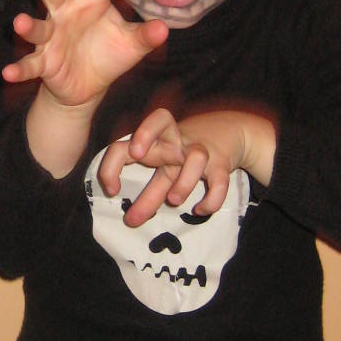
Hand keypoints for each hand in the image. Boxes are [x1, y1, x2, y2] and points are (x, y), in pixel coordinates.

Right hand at [4, 0, 167, 110]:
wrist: (89, 87)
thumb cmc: (109, 53)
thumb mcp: (132, 44)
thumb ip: (146, 35)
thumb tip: (164, 29)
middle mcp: (66, 11)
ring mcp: (51, 35)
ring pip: (36, 22)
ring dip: (27, 24)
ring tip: (22, 23)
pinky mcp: (43, 60)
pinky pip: (29, 62)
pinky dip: (19, 68)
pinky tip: (9, 73)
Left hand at [97, 107, 276, 226]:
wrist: (228, 133)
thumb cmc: (184, 154)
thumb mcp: (165, 167)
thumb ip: (149, 191)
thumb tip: (130, 220)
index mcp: (154, 142)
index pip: (126, 143)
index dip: (113, 164)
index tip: (112, 190)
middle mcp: (175, 141)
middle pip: (161, 120)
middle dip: (146, 133)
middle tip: (137, 153)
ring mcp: (199, 149)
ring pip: (195, 155)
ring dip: (184, 182)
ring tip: (173, 201)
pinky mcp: (221, 163)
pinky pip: (219, 180)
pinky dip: (211, 198)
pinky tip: (200, 210)